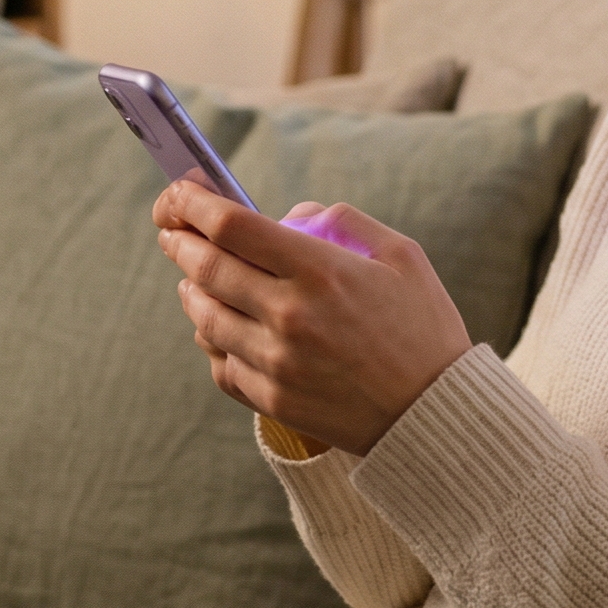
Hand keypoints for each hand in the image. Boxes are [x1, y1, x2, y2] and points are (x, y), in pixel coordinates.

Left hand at [152, 181, 473, 455]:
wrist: (435, 414)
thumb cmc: (423, 327)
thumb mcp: (401, 255)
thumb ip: (343, 221)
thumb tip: (287, 217)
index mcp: (321, 271)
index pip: (232, 227)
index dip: (193, 204)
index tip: (178, 193)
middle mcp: (290, 315)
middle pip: (206, 267)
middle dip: (179, 239)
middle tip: (172, 227)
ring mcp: (276, 362)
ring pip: (204, 316)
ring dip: (190, 288)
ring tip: (192, 275)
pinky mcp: (272, 399)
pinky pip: (220, 363)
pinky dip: (211, 338)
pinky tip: (216, 325)